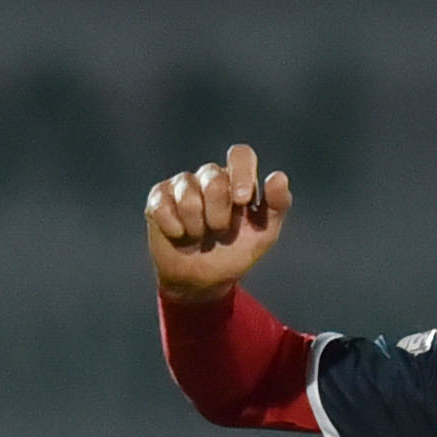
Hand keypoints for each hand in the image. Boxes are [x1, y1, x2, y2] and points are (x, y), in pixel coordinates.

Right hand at [146, 144, 294, 297]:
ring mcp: (182, 185)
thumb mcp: (264, 234)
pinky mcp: (158, 198)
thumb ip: (277, 205)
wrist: (202, 281)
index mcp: (237, 179)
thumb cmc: (235, 252)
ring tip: (199, 236)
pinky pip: (164, 206)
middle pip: (213, 178)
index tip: (242, 200)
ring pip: (188, 195)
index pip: (240, 154)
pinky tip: (179, 235)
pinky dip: (175, 228)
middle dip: (219, 214)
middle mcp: (209, 176)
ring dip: (197, 226)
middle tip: (220, 231)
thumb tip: (277, 176)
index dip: (242, 174)